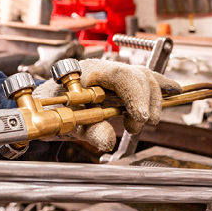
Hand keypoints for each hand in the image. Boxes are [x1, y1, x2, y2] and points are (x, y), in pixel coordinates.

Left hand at [33, 59, 177, 153]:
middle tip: (137, 126)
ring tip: (145, 120)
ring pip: (144, 78)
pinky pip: (142, 81)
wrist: (38, 108)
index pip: (122, 75)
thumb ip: (86, 130)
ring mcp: (111, 76)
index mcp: (87, 72)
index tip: (140, 118)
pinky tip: (173, 90)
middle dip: (146, 102)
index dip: (136, 95)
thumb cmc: (48, 110)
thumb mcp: (64, 123)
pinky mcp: (118, 86)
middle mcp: (102, 70)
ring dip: (152, 100)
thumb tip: (108, 141)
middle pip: (138, 75)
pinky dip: (158, 86)